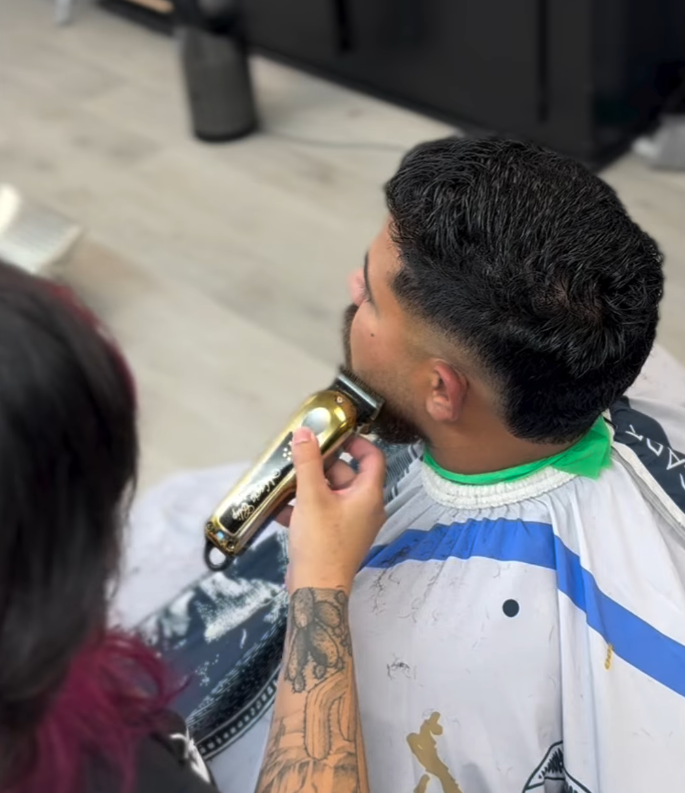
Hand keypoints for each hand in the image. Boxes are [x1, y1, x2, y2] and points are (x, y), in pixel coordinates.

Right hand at [283, 427, 385, 593]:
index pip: (372, 457)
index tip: (336, 433)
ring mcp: (351, 523)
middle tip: (299, 455)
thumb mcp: (311, 497)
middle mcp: (365, 508)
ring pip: (331, 493)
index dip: (356, 442)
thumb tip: (306, 433)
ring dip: (309, 485)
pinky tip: (281, 506)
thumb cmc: (321, 544)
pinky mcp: (336, 536)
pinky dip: (305, 506)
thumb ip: (308, 462)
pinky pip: (323, 511)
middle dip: (321, 465)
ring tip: (285, 480)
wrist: (316, 589)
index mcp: (368, 495)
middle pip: (346, 474)